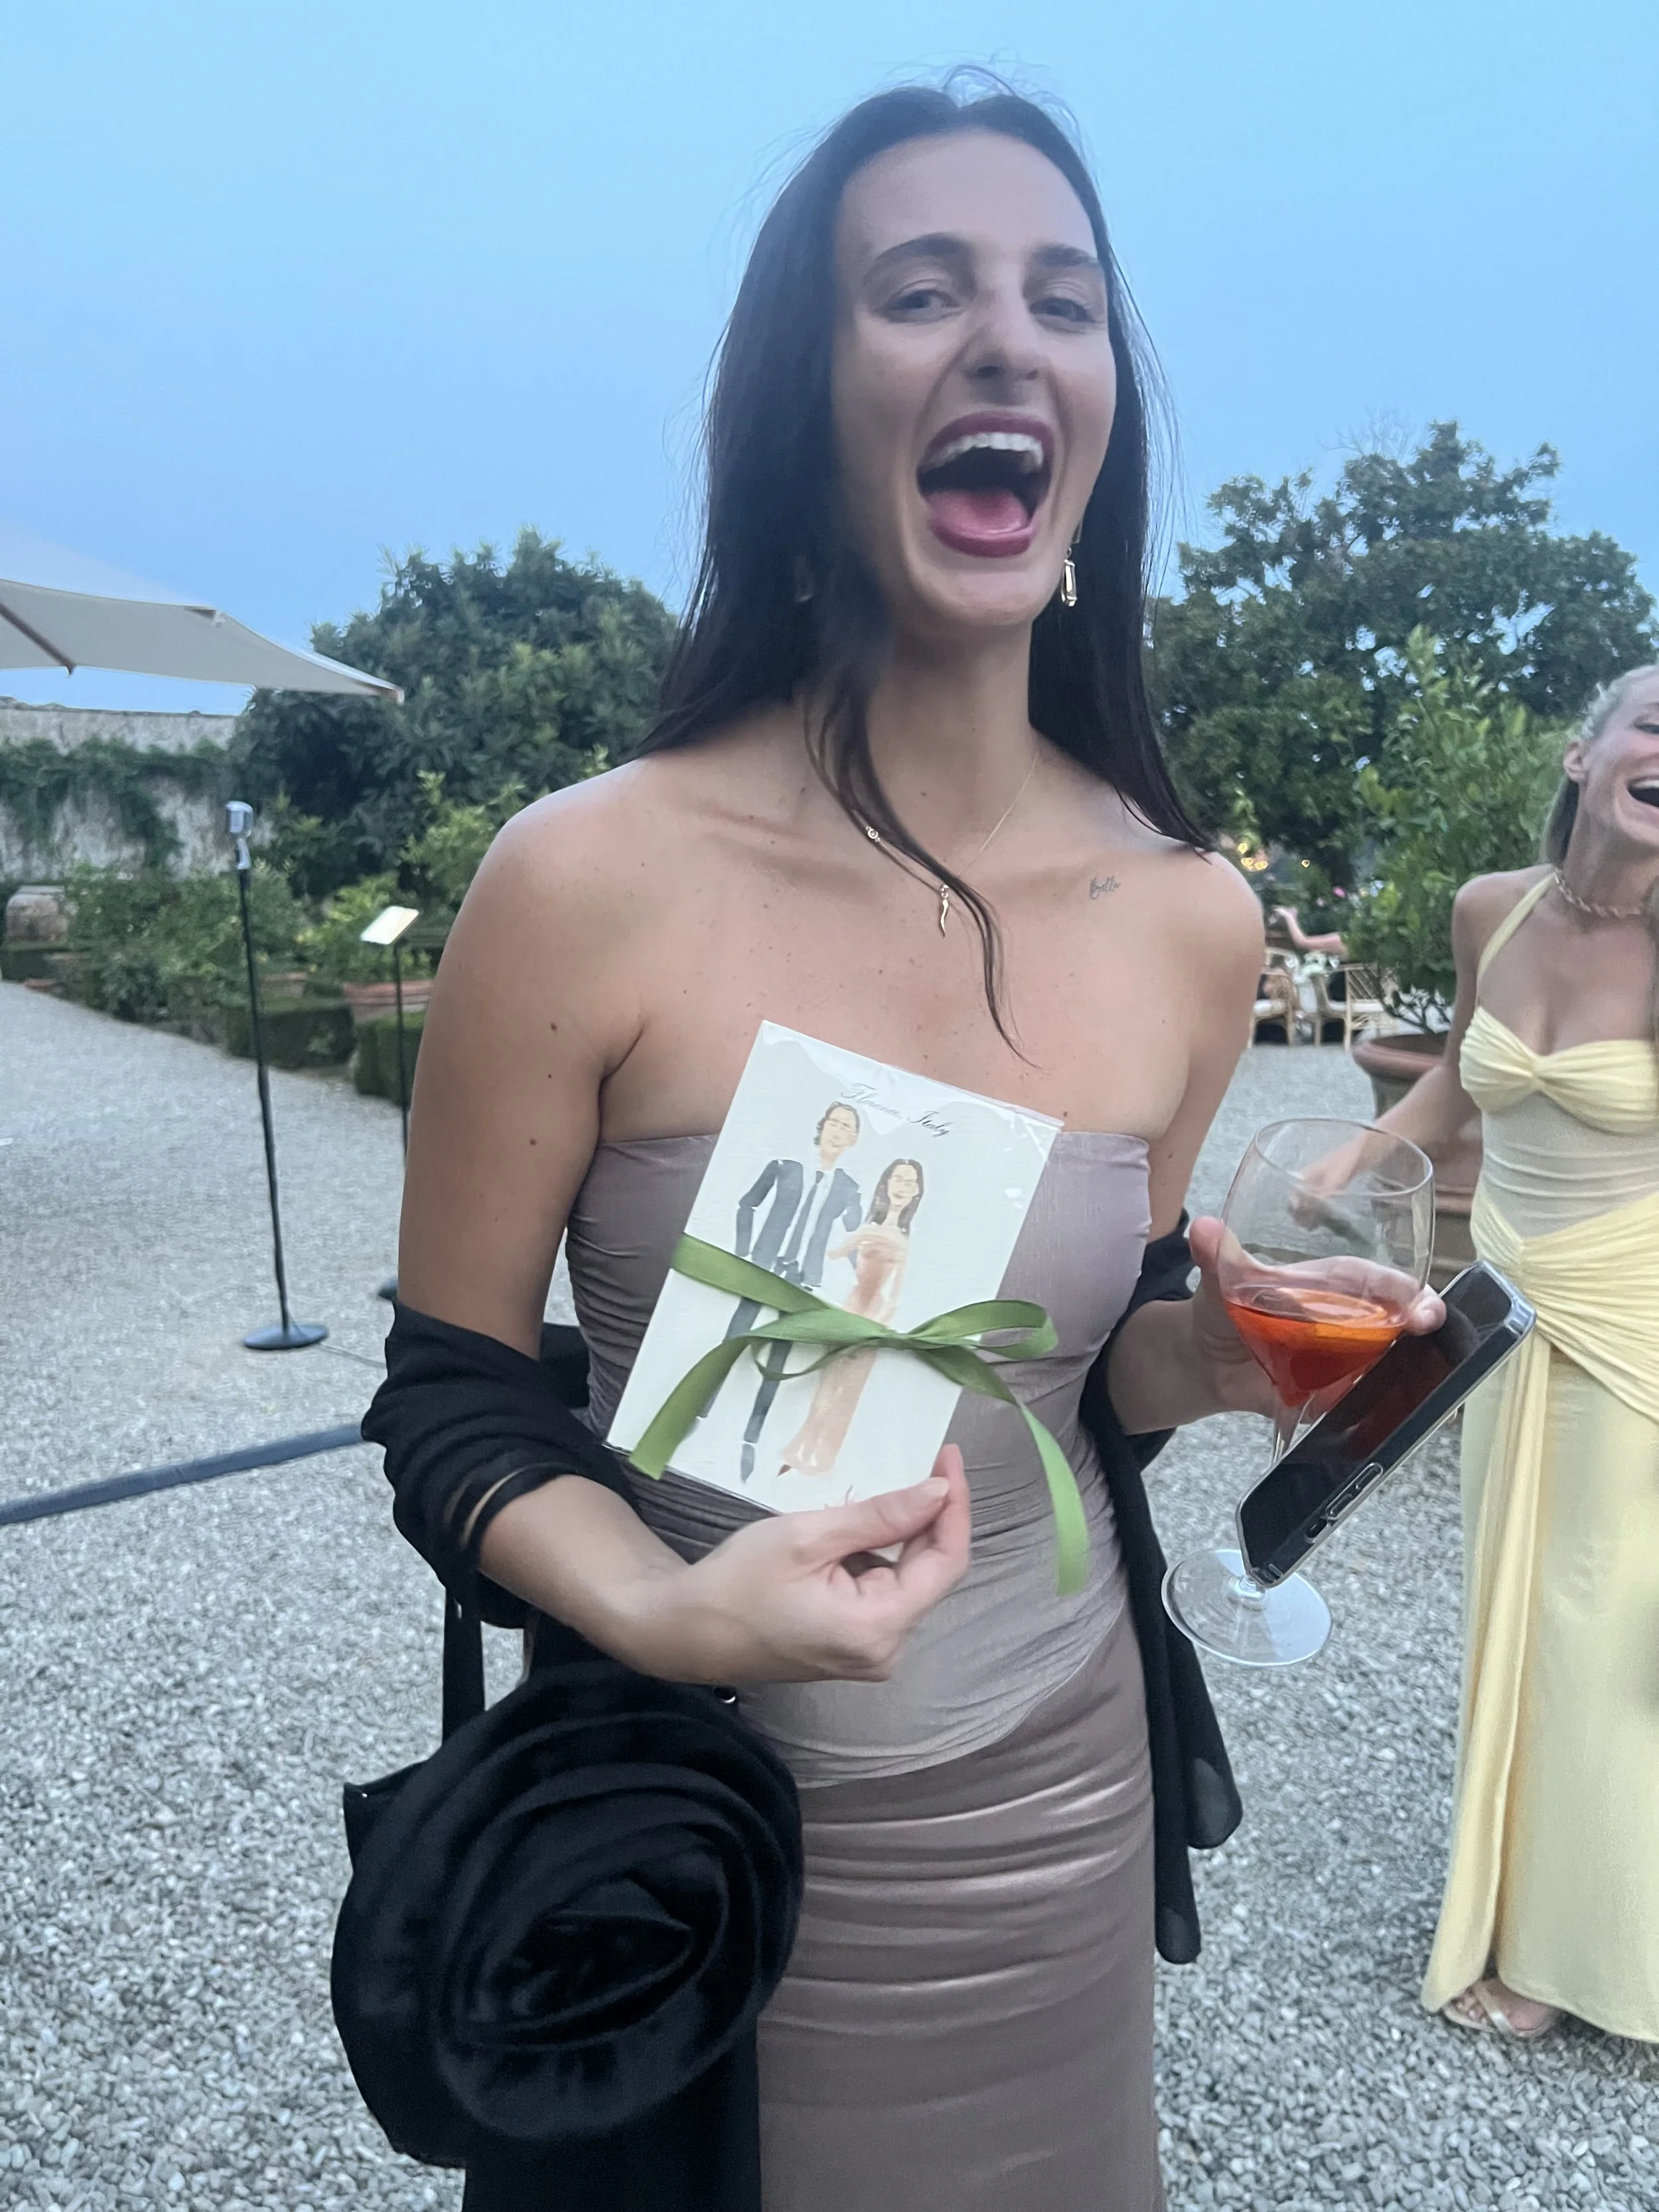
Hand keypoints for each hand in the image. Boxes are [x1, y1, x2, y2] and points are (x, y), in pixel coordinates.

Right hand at [621, 1445, 970, 1684]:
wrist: (686, 1630)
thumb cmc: (739, 1582)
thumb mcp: (808, 1537)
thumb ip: (881, 1517)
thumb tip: (939, 1491)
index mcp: (878, 1627)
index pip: (946, 1562)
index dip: (954, 1506)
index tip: (948, 1455)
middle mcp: (885, 1650)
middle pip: (929, 1572)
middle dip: (928, 1516)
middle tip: (922, 1458)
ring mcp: (869, 1653)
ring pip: (906, 1581)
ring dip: (899, 1535)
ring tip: (881, 1487)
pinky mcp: (852, 1647)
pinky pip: (882, 1593)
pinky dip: (876, 1556)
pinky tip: (855, 1528)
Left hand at [1187, 1216, 1444, 1420]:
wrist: (1204, 1361)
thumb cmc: (1223, 1307)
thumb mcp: (1222, 1280)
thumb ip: (1217, 1256)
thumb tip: (1201, 1230)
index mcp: (1330, 1283)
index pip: (1378, 1281)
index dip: (1405, 1290)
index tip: (1421, 1306)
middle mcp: (1346, 1318)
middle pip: (1398, 1319)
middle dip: (1420, 1322)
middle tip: (1427, 1329)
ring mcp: (1343, 1357)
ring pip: (1389, 1360)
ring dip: (1408, 1369)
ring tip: (1424, 1379)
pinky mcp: (1331, 1392)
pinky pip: (1361, 1399)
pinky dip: (1374, 1408)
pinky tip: (1383, 1414)